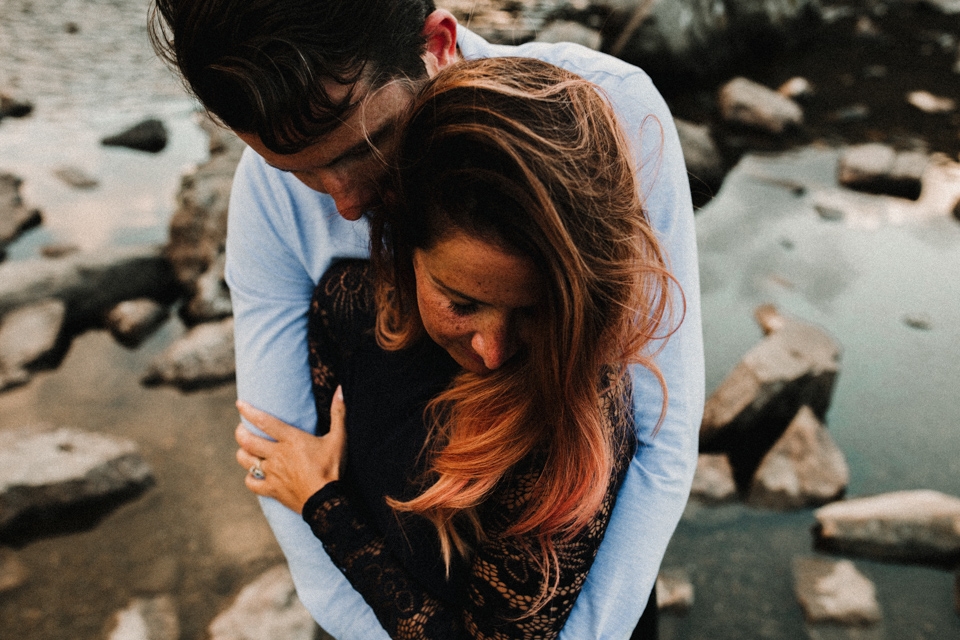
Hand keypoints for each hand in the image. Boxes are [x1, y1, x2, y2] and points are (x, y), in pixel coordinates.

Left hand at [235, 386, 347, 513]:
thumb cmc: (332, 468)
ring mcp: (272, 473)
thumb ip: (339, 413)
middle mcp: (277, 455)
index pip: (265, 422)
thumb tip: (341, 390)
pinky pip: (252, 483)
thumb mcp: (339, 439)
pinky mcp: (272, 490)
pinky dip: (250, 479)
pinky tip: (253, 476)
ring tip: (244, 449)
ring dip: (242, 453)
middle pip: (248, 440)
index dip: (249, 411)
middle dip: (240, 432)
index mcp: (291, 440)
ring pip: (246, 460)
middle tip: (241, 429)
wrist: (326, 500)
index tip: (239, 404)